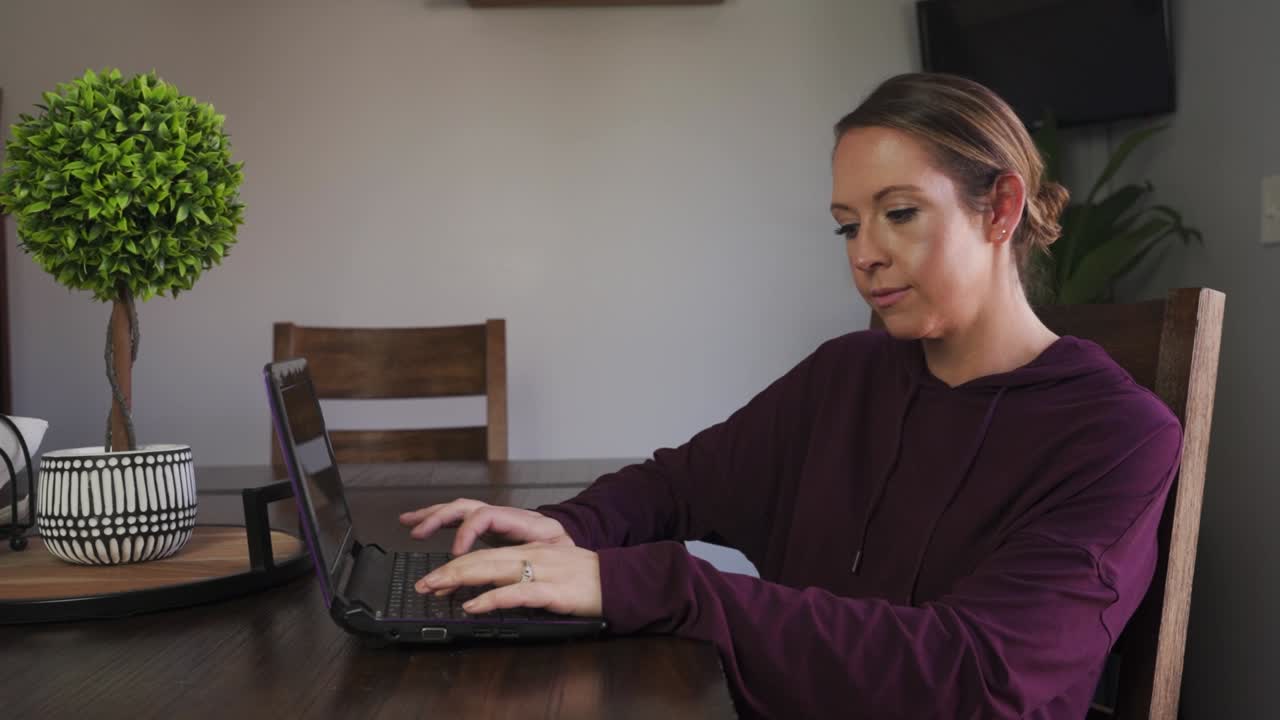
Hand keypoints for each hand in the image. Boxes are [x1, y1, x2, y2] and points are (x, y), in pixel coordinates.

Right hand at [398, 499, 573, 555]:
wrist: (577, 545)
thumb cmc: (569, 552)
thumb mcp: (557, 555)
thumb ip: (533, 561)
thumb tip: (510, 573)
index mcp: (521, 520)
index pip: (486, 516)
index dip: (467, 532)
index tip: (456, 554)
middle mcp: (505, 515)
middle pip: (466, 507)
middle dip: (438, 518)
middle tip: (418, 533)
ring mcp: (496, 520)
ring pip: (460, 510)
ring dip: (433, 515)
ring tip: (409, 523)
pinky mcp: (491, 529)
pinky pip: (461, 521)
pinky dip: (441, 522)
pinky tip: (422, 526)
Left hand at [416, 543, 601, 616]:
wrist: (619, 580)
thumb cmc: (586, 578)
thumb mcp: (550, 568)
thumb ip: (523, 574)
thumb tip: (491, 587)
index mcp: (529, 550)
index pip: (485, 553)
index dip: (456, 563)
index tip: (435, 576)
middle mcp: (531, 555)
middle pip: (482, 558)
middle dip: (448, 570)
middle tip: (424, 583)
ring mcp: (541, 570)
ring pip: (492, 569)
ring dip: (460, 578)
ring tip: (436, 588)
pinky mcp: (552, 589)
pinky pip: (516, 593)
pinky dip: (491, 599)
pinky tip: (473, 605)